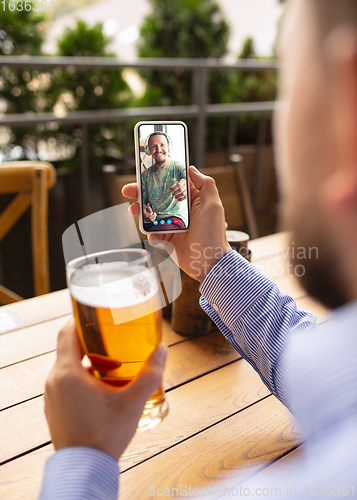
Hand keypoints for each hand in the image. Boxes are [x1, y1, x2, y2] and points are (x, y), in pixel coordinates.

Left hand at [44, 318, 166, 460]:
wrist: (85, 469)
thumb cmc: (105, 435)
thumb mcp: (133, 402)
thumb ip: (150, 374)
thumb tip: (163, 351)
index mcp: (68, 373)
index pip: (66, 332)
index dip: (79, 319)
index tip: (96, 315)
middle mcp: (54, 381)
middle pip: (69, 348)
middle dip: (92, 343)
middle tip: (114, 342)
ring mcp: (52, 395)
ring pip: (68, 366)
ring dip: (89, 362)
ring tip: (115, 368)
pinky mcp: (54, 407)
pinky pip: (66, 382)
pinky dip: (82, 378)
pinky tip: (103, 389)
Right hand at [122, 166, 230, 281]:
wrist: (209, 263)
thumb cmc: (213, 233)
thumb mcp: (213, 205)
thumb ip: (205, 184)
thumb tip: (191, 169)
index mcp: (192, 199)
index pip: (172, 183)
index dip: (159, 178)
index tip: (145, 173)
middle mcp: (181, 210)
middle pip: (158, 197)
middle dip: (141, 193)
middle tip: (128, 190)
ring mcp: (173, 224)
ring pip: (152, 214)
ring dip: (141, 212)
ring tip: (133, 211)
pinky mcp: (168, 239)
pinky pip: (153, 233)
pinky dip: (150, 233)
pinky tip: (153, 236)